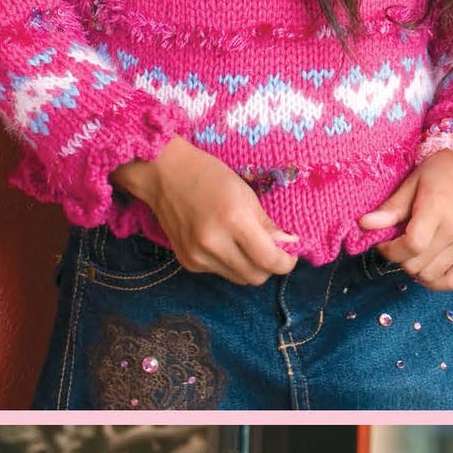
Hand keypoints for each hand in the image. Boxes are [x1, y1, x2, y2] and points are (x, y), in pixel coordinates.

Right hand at [115, 138, 298, 286]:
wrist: (163, 173)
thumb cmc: (209, 176)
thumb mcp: (246, 194)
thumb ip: (267, 225)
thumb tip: (289, 246)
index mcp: (233, 220)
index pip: (270, 261)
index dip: (286, 262)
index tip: (289, 254)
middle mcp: (213, 243)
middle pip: (256, 277)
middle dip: (268, 267)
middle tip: (269, 250)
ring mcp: (197, 255)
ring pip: (239, 279)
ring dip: (248, 267)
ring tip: (244, 245)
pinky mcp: (187, 262)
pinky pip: (220, 273)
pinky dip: (228, 264)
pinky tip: (222, 243)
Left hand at [358, 149, 452, 291]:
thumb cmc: (439, 175)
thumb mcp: (411, 184)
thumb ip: (390, 209)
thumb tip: (364, 225)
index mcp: (439, 207)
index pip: (412, 245)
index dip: (391, 251)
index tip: (384, 244)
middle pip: (418, 264)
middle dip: (401, 259)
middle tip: (399, 246)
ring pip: (431, 276)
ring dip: (416, 269)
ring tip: (415, 253)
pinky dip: (435, 281)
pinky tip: (428, 267)